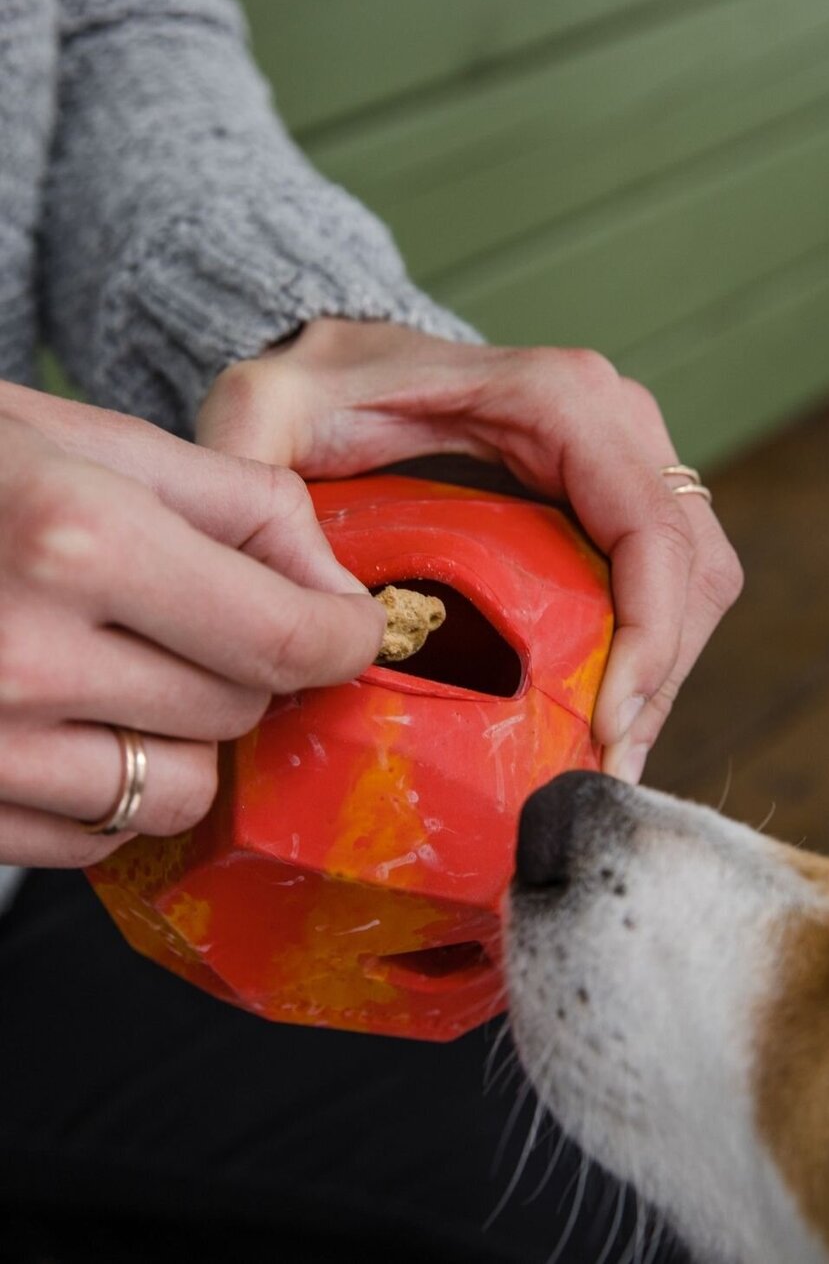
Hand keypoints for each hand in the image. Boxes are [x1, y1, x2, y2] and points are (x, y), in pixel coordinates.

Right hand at [0, 384, 383, 867]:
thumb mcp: (95, 440)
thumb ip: (245, 507)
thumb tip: (342, 597)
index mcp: (76, 539)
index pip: (284, 638)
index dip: (343, 637)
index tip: (348, 627)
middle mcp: (22, 657)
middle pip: (239, 710)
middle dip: (244, 666)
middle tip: (182, 616)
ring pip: (180, 792)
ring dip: (179, 737)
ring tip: (114, 669)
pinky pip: (98, 837)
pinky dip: (107, 788)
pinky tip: (59, 720)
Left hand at [197, 320, 742, 781]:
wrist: (349, 367)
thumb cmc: (318, 386)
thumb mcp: (263, 410)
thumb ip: (255, 481)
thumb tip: (336, 615)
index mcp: (559, 400)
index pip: (649, 527)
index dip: (648, 635)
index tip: (603, 726)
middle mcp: (617, 422)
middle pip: (693, 566)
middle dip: (662, 677)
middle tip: (604, 770)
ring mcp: (630, 458)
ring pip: (697, 581)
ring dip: (664, 676)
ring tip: (603, 759)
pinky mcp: (620, 498)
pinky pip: (670, 582)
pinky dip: (652, 654)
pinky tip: (597, 716)